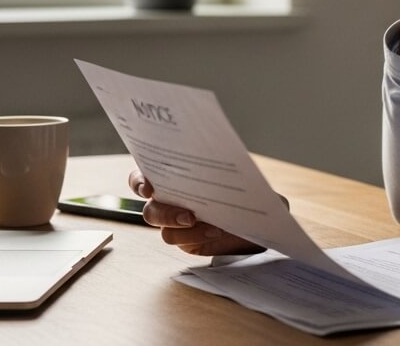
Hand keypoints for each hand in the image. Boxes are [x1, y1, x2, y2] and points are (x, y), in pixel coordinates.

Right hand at [127, 169, 263, 256]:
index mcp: (173, 178)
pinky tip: (214, 230)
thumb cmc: (245, 190)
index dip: (139, 182)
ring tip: (203, 222)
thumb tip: (219, 159)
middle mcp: (169, 200)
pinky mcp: (187, 241)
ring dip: (181, 227)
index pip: (142, 178)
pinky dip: (196, 236)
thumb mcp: (232, 174)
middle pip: (150, 209)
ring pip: (163, 229)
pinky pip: (181, 241)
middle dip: (165, 212)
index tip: (149, 187)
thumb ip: (222, 169)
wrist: (259, 217)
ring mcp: (176, 223)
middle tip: (188, 215)